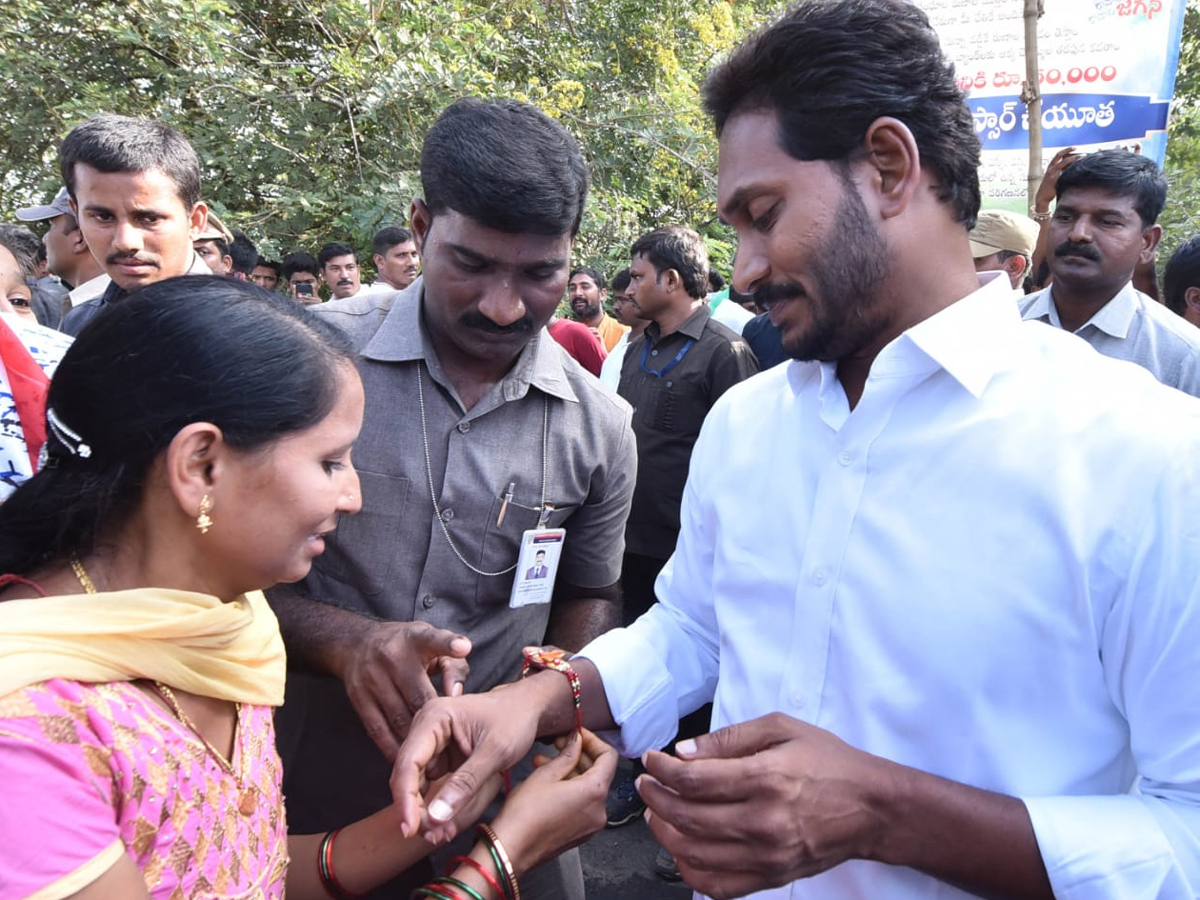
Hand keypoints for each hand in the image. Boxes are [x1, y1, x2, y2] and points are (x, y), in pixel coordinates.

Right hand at [341, 620, 471, 760]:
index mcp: (416, 639)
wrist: (357, 643)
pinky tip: (407, 760)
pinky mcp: (358, 698)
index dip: (449, 644)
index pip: (433, 639)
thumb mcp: (432, 644)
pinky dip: (393, 748)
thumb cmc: (408, 648)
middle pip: (419, 697)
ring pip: (399, 719)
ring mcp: (372, 678)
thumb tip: (455, 696)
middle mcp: (392, 657)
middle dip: (437, 725)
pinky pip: (378, 730)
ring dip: (417, 742)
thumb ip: (453, 667)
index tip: (463, 647)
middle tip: (455, 752)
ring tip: (435, 764)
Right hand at [390, 683, 545, 841]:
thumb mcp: (495, 751)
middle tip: (434, 836)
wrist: (527, 709)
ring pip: (415, 785)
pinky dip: (435, 807)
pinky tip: (446, 825)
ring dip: (424, 812)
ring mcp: (430, 743)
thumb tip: (436, 817)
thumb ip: (466, 783)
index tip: (410, 828)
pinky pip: (429, 786)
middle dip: (415, 809)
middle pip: (407, 776)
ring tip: (442, 834)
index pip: (409, 761)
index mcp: (435, 717)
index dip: (406, 798)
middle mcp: (425, 728)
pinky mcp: (438, 757)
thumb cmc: (514, 720)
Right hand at [490, 729, 616, 874]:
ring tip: (544, 762)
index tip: (577, 734)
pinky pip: (582, 804)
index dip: (593, 741)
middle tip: (559, 744)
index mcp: (594, 792)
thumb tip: (577, 740)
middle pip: (599, 772)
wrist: (510, 849)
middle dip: (579, 755)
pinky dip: (570, 789)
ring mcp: (591, 825)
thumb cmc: (524, 813)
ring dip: (570, 771)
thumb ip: (567, 754)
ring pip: (588, 788)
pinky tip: (547, 782)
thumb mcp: (545, 775)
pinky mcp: (580, 833)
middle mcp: (599, 810)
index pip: (609, 757)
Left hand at [637, 712, 889, 899]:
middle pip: (687, 817)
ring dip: (663, 832)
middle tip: (646, 784)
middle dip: (654, 798)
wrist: (872, 808)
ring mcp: (766, 856)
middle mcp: (763, 821)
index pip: (694, 779)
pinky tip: (680, 850)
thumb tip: (684, 752)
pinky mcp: (771, 877)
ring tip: (656, 813)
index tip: (651, 760)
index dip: (662, 769)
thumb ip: (729, 738)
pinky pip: (717, 885)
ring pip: (694, 853)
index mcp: (765, 778)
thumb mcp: (782, 728)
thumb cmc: (829, 762)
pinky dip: (689, 870)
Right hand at [1035, 147, 1080, 209]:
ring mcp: (1053, 175)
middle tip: (1082, 153)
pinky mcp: (1055, 182)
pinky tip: (1080, 173)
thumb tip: (1074, 163)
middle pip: (1062, 157)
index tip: (1075, 147)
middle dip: (1072, 154)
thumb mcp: (1053, 174)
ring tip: (1084, 161)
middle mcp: (1051, 169)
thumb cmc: (1050, 185)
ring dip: (1074, 162)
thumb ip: (1061, 169)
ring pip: (1064, 165)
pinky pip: (1065, 175)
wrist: (1042, 196)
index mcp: (1050, 166)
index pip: (1059, 155)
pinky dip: (1073, 173)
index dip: (1067, 150)